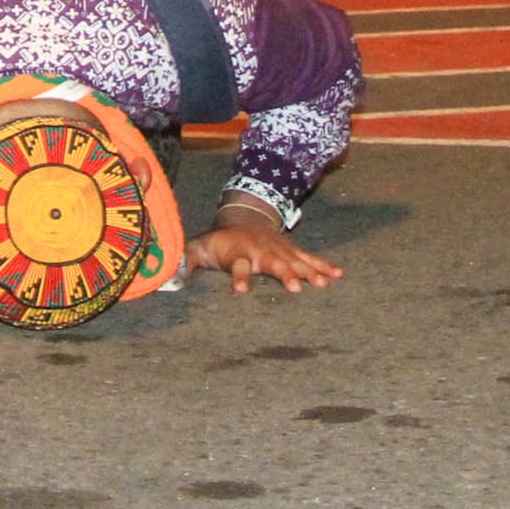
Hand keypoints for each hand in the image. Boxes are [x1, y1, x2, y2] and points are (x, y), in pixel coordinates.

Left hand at [186, 203, 341, 293]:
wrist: (243, 217)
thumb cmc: (219, 241)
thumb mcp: (200, 247)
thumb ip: (187, 261)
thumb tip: (170, 277)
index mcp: (238, 252)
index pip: (238, 265)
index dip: (240, 277)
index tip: (242, 292)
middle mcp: (261, 250)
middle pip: (273, 262)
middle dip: (284, 274)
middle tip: (294, 288)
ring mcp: (279, 249)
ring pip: (295, 260)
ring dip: (309, 271)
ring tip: (323, 283)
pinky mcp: (292, 250)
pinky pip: (310, 257)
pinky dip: (324, 265)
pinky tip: (339, 274)